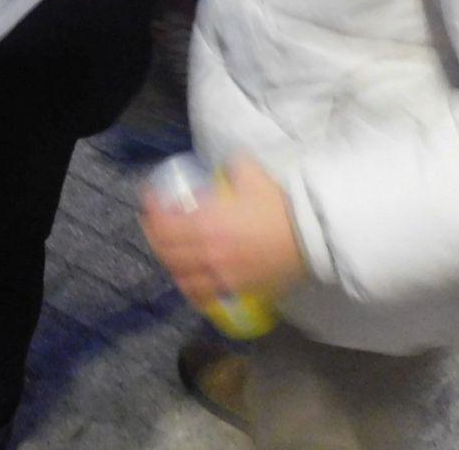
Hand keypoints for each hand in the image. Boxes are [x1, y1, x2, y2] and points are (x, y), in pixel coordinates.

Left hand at [139, 157, 306, 306]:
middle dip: (153, 235)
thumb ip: (230, 165)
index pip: (164, 221)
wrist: (310, 237)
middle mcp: (207, 252)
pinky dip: (189, 288)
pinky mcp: (236, 289)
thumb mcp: (250, 172)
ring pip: (180, 274)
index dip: (151, 208)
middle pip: (166, 250)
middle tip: (152, 222)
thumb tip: (223, 164)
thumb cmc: (280, 205)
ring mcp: (221, 274)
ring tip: (166, 251)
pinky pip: (202, 295)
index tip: (149, 198)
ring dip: (168, 261)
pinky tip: (186, 280)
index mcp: (206, 222)